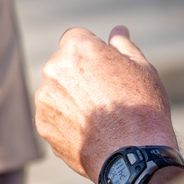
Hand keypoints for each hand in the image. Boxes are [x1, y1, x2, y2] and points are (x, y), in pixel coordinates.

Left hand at [35, 26, 177, 179]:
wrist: (130, 153)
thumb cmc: (141, 107)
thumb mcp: (142, 69)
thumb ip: (123, 46)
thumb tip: (117, 31)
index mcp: (77, 49)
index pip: (76, 37)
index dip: (92, 51)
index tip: (105, 66)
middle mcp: (53, 69)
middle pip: (62, 64)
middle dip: (79, 73)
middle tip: (106, 94)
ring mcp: (44, 97)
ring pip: (56, 90)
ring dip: (71, 97)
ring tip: (99, 116)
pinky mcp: (41, 122)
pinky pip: (53, 115)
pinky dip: (66, 120)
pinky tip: (89, 131)